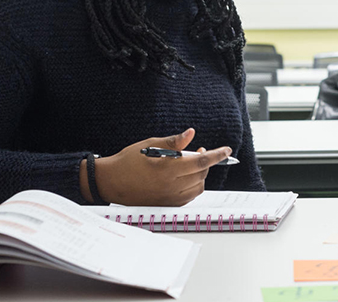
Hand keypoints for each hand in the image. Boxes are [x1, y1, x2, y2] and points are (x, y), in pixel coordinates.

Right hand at [90, 128, 231, 205]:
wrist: (111, 182)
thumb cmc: (128, 161)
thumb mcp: (151, 145)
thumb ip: (174, 142)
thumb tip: (191, 134)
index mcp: (168, 169)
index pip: (201, 162)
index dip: (217, 155)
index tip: (227, 150)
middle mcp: (171, 186)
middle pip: (201, 173)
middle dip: (205, 161)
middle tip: (198, 151)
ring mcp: (170, 197)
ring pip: (198, 186)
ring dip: (200, 174)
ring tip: (189, 164)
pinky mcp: (167, 204)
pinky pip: (189, 196)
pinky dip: (193, 186)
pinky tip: (185, 177)